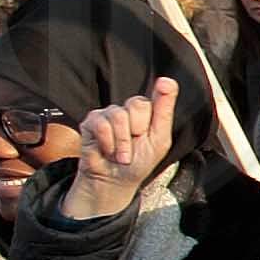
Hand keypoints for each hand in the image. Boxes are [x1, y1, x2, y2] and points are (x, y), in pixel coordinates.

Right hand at [65, 75, 178, 221]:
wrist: (115, 180)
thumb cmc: (139, 162)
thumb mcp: (160, 139)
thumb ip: (164, 111)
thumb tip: (167, 80)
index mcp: (149, 112)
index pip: (159, 94)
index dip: (159, 101)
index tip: (161, 94)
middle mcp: (129, 109)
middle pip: (138, 104)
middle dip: (138, 130)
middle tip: (136, 144)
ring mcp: (110, 113)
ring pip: (119, 116)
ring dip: (123, 142)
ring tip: (122, 154)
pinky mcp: (92, 120)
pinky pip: (101, 124)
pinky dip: (108, 143)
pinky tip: (108, 151)